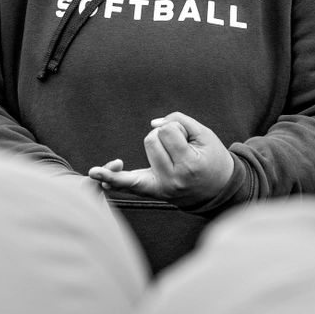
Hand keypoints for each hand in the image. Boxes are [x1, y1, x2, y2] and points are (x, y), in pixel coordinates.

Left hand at [88, 111, 233, 205]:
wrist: (218, 189)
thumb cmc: (212, 158)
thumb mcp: (205, 134)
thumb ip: (180, 121)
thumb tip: (152, 125)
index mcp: (188, 165)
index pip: (167, 131)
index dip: (177, 128)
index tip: (190, 140)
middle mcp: (171, 180)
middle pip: (151, 140)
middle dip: (164, 135)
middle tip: (182, 148)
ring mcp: (160, 189)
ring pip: (143, 150)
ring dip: (155, 145)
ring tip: (172, 155)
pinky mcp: (151, 192)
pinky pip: (128, 184)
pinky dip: (112, 178)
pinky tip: (96, 174)